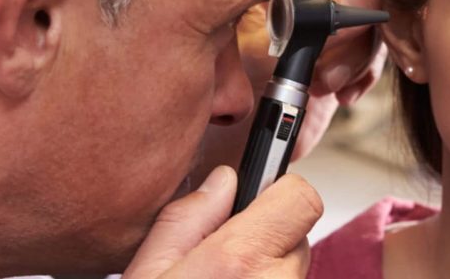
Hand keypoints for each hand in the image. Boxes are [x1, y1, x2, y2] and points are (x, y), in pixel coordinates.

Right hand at [122, 166, 322, 278]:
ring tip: (226, 278)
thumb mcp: (149, 270)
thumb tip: (222, 181)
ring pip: (293, 262)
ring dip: (268, 264)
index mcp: (240, 259)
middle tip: (224, 254)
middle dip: (267, 233)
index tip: (256, 197)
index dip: (278, 190)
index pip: (300, 196)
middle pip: (297, 230)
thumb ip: (185, 218)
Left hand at [198, 0, 385, 182]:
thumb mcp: (257, 54)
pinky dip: (363, 77)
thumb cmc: (219, 103)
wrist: (222, 152)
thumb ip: (304, 24)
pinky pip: (368, 61)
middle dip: (354, 29)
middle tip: (330, 59)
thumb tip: (352, 2)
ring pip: (368, 29)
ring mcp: (320, 39)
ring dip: (356, 58)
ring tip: (324, 84)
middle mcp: (303, 7)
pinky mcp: (332, 70)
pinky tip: (341, 94)